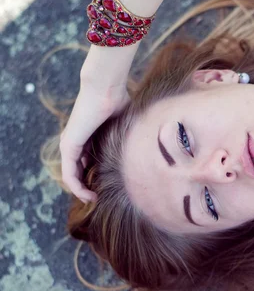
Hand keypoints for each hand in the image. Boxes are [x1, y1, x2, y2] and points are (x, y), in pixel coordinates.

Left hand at [59, 83, 129, 202]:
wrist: (106, 89)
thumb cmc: (118, 100)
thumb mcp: (124, 125)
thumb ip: (127, 137)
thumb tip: (148, 145)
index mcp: (87, 137)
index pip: (86, 162)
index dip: (95, 176)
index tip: (107, 188)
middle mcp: (75, 142)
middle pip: (77, 171)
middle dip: (87, 187)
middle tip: (99, 198)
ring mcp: (70, 144)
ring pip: (71, 175)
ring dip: (80, 191)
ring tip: (93, 201)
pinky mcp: (69, 146)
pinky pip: (69, 173)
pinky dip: (76, 187)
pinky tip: (87, 196)